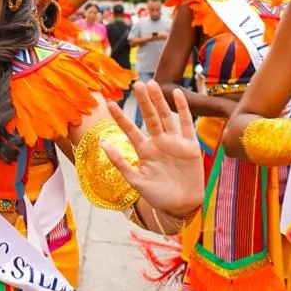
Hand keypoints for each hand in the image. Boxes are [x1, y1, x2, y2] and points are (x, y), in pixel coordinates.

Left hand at [103, 82, 201, 219]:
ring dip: (159, 101)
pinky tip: (177, 94)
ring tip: (152, 83)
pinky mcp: (190, 146)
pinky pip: (186, 124)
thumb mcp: (135, 180)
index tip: (109, 103)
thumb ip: (119, 162)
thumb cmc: (158, 196)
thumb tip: (101, 143)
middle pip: (150, 117)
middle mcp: (158, 143)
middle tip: (136, 84)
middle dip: (143, 101)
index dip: (120, 117)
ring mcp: (174, 142)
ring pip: (165, 117)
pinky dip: (182, 109)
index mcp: (144, 150)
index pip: (130, 130)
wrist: (182, 207)